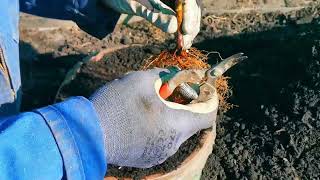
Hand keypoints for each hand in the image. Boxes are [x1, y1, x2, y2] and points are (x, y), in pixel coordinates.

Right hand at [89, 68, 217, 167]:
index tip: (201, 87)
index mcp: (177, 125)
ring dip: (171, 114)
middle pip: (192, 121)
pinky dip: (160, 126)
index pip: (210, 114)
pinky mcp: (148, 158)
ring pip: (176, 130)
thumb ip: (165, 76)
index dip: (209, 98)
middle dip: (186, 103)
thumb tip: (175, 74)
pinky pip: (163, 139)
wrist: (87, 135)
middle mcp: (173, 144)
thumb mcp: (141, 80)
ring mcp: (160, 153)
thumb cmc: (116, 105)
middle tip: (170, 90)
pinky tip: (141, 117)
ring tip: (152, 102)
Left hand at [102, 0, 200, 48]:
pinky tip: (183, 41)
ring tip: (184, 45)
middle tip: (185, 43)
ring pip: (193, 13)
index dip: (189, 15)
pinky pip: (186, 17)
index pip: (188, 0)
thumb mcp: (138, 6)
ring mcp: (178, 1)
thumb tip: (174, 28)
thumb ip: (155, 16)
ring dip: (190, 30)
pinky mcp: (176, 7)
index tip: (185, 31)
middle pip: (193, 7)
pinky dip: (186, 30)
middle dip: (191, 25)